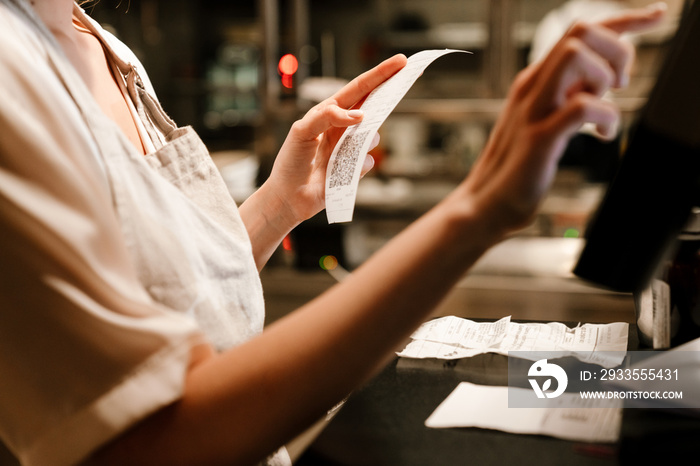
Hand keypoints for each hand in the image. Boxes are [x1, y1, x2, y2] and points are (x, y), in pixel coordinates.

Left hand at [264, 54, 406, 224]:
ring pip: (373, 135)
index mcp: (329, 112)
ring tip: (342, 149)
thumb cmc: (291, 162)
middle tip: (408, 78)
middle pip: (372, 106)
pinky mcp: (355, 168)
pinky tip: (340, 170)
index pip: (358, 88)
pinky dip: (359, 164)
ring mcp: (350, 147)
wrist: (288, 197)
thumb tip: (359, 115)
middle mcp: (343, 127)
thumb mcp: (301, 132)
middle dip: (388, 93)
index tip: (400, 61)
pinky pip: (368, 162)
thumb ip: (327, 117)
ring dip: (367, 138)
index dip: (379, 74)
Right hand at [459, 4, 665, 234]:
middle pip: (580, 32)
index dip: (625, 19)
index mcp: (533, 81)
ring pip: (578, 56)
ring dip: (605, 78)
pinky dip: (606, 118)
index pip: (579, 31)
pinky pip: (584, 106)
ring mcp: (533, 110)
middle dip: (617, 50)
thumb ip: (567, 95)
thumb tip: (602, 79)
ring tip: (604, 111)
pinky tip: (602, 136)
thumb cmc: (518, 167)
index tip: (656, 16)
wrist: (486, 203)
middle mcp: (530, 87)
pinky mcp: (539, 138)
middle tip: (620, 86)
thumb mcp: (544, 120)